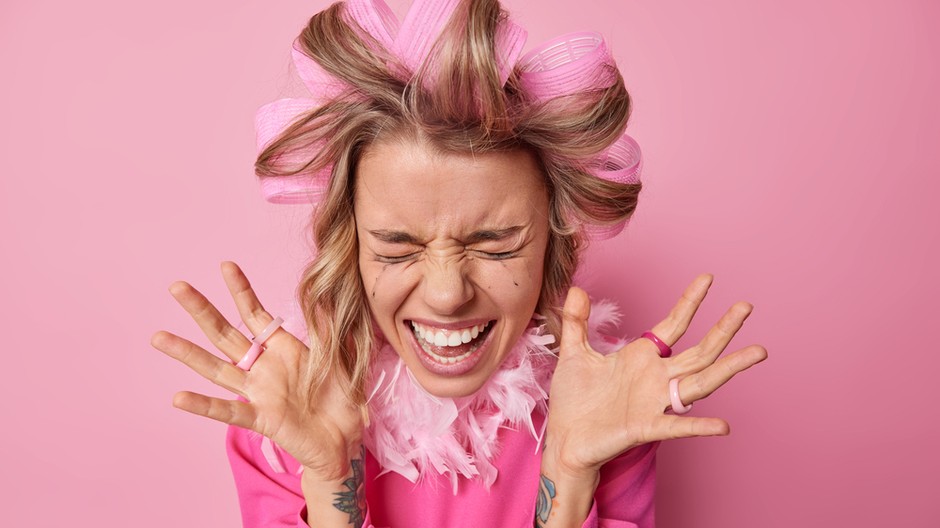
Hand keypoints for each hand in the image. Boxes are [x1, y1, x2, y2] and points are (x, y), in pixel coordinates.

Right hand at [151, 261, 362, 479]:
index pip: (255, 314)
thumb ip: (329, 330)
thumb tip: (324, 295)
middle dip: (202, 310)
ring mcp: (259, 392)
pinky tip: (178, 397)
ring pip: (217, 369)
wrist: (346, 438)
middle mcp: (264, 366)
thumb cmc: (342, 397)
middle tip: (177, 287)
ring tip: (160, 337)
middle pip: (226, 334)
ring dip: (188, 353)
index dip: (241, 291)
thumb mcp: (342, 358)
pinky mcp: (262, 418)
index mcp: (283, 348)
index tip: (226, 265)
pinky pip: (228, 411)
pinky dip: (203, 406)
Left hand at [544, 274, 766, 478]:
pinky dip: (700, 426)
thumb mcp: (573, 354)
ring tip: (757, 351)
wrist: (565, 439)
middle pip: (699, 351)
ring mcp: (654, 402)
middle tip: (746, 305)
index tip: (707, 278)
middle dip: (723, 329)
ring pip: (700, 382)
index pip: (674, 324)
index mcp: (641, 357)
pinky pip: (677, 426)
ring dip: (729, 368)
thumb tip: (576, 289)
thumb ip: (577, 322)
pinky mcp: (645, 427)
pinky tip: (723, 426)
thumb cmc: (574, 400)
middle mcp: (655, 378)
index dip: (690, 302)